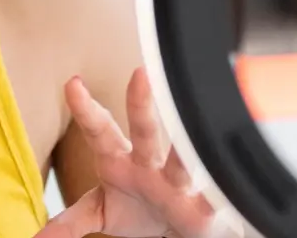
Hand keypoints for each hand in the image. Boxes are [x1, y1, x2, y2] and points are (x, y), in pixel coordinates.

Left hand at [37, 67, 239, 237]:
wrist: (179, 226)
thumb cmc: (138, 208)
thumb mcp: (101, 211)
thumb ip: (70, 220)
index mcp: (120, 160)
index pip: (99, 129)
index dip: (86, 108)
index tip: (72, 83)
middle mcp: (149, 164)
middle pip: (144, 130)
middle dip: (141, 104)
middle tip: (139, 75)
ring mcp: (177, 182)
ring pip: (182, 159)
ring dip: (185, 145)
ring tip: (190, 124)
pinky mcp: (204, 205)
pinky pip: (213, 195)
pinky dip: (218, 189)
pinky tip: (226, 176)